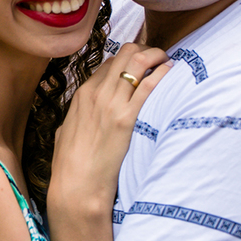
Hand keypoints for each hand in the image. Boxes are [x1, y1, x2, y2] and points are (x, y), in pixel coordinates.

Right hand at [47, 43, 168, 240]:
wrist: (76, 187)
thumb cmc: (71, 166)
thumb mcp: (67, 132)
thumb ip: (79, 116)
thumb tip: (84, 114)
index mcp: (82, 94)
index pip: (110, 62)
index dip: (130, 61)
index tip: (143, 67)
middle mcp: (96, 92)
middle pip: (125, 54)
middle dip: (146, 53)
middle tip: (161, 61)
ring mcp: (111, 103)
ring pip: (138, 61)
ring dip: (157, 58)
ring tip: (170, 65)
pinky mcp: (126, 118)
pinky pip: (149, 84)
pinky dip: (163, 74)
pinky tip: (173, 74)